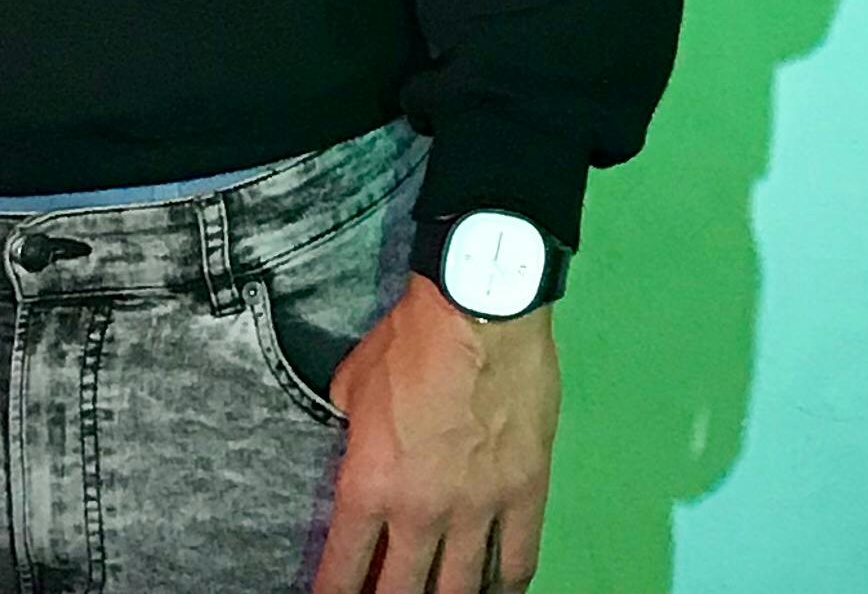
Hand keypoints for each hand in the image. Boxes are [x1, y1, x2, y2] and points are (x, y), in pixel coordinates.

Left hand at [313, 270, 558, 592]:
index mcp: (370, 485)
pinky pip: (517, 561)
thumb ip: (352, 429)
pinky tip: (496, 593)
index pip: (343, 572)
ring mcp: (477, 506)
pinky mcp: (524, 491)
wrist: (479, 304)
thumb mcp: (354, 382)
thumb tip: (357, 444)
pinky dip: (505, 588)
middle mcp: (420, 511)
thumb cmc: (412, 336)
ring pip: (460, 591)